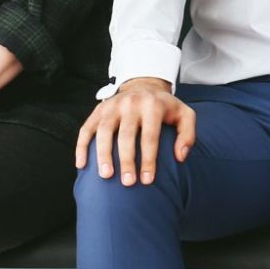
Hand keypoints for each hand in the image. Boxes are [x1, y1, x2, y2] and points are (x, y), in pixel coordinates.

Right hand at [75, 78, 196, 186]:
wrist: (143, 85)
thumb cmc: (165, 108)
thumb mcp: (184, 115)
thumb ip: (188, 135)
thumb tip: (180, 156)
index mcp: (152, 106)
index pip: (150, 136)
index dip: (149, 160)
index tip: (147, 180)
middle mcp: (130, 104)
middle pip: (126, 135)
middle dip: (127, 161)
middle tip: (128, 183)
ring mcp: (111, 106)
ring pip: (103, 132)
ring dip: (103, 155)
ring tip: (106, 175)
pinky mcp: (97, 110)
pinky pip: (86, 129)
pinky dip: (81, 146)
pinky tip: (82, 165)